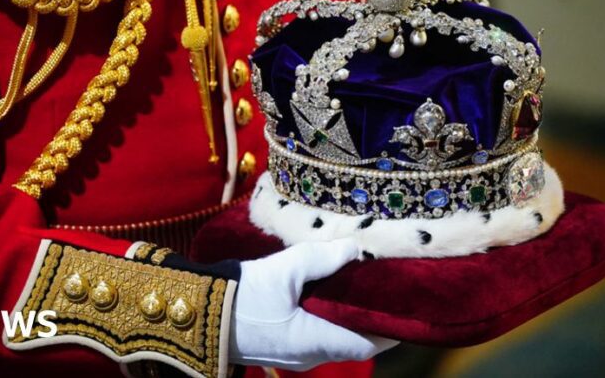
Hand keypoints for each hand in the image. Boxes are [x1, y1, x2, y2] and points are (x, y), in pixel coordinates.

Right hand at [228, 238, 398, 370]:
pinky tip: (323, 290)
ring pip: (334, 336)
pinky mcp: (279, 347)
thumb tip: (357, 249)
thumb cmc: (243, 295)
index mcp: (319, 341)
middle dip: (370, 314)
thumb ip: (323, 258)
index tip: (406, 299)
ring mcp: (294, 354)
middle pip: (354, 338)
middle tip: (382, 283)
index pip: (373, 341)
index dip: (393, 323)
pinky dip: (326, 316)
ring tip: (356, 282)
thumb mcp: (285, 270)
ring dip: (346, 314)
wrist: (198, 314)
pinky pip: (314, 334)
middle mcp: (311, 355)